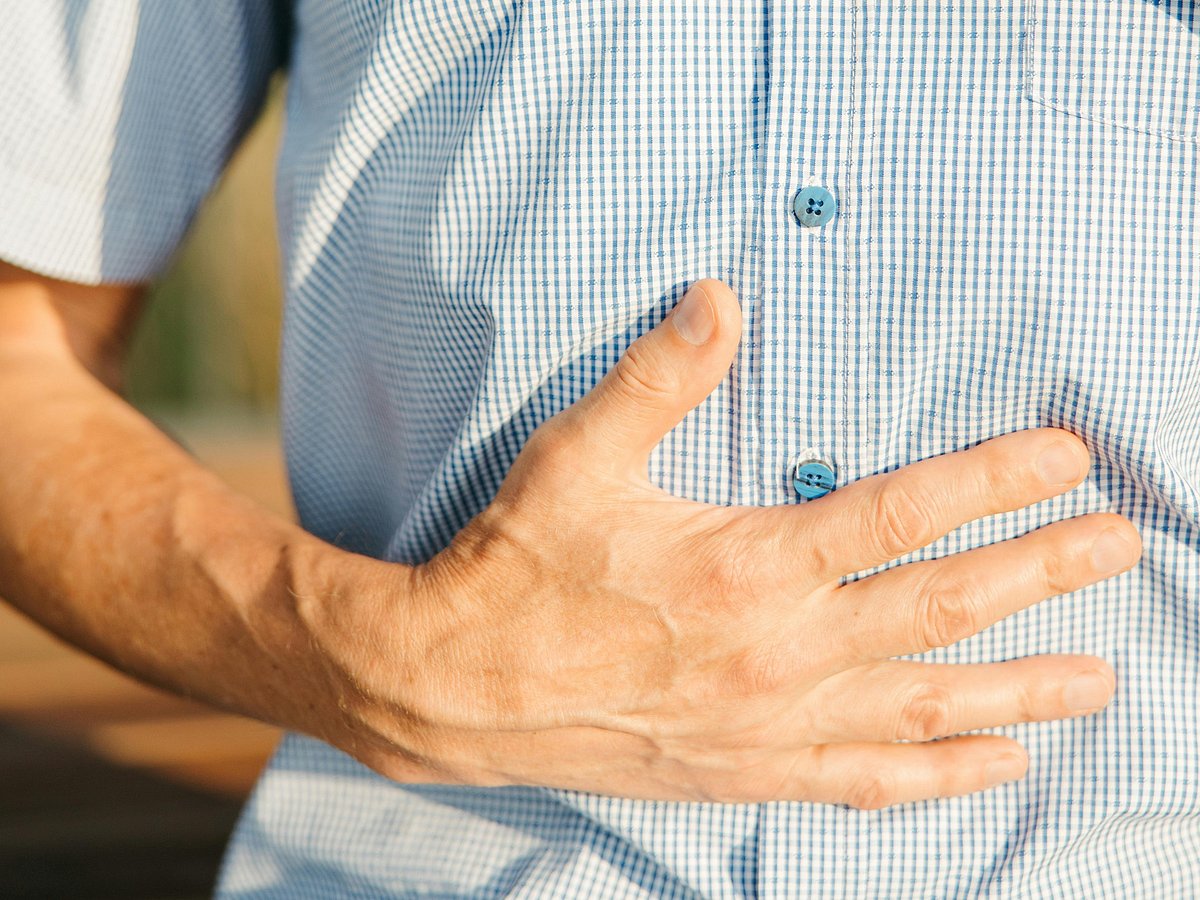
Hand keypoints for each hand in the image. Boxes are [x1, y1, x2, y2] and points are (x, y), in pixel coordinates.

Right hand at [305, 279, 1140, 808]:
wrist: (457, 686)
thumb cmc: (518, 565)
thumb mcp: (575, 457)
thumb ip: (655, 377)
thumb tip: (717, 296)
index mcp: (750, 564)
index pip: (904, 514)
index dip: (995, 480)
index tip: (1064, 459)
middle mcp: (781, 650)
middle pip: (942, 607)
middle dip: (1040, 572)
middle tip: (1119, 548)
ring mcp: (772, 721)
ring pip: (926, 703)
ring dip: (1020, 686)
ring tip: (1096, 679)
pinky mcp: (747, 769)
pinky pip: (866, 779)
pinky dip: (938, 773)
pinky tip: (995, 766)